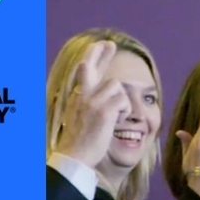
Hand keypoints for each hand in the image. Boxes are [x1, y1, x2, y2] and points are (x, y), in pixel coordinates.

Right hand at [53, 41, 130, 168]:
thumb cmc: (79, 142)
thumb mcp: (79, 117)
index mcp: (78, 97)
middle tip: (110, 43)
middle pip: (90, 66)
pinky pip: (124, 101)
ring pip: (116, 86)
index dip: (95, 56)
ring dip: (122, 101)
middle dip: (100, 52)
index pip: (86, 71)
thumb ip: (87, 102)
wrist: (74, 156)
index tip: (103, 45)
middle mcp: (82, 95)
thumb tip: (92, 93)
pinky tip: (116, 123)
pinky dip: (125, 112)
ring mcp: (92, 102)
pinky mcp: (104, 111)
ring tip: (115, 118)